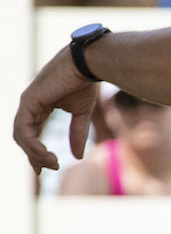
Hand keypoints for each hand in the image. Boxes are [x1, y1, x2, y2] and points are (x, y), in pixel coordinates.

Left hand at [12, 45, 101, 173]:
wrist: (86, 65)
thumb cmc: (85, 83)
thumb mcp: (82, 114)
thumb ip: (77, 134)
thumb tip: (77, 157)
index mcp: (40, 106)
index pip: (32, 133)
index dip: (37, 152)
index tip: (49, 167)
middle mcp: (30, 105)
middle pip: (24, 137)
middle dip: (35, 156)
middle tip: (50, 168)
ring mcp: (27, 103)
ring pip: (21, 136)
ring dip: (34, 153)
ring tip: (51, 162)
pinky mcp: (28, 101)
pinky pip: (24, 129)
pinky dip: (32, 144)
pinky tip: (43, 153)